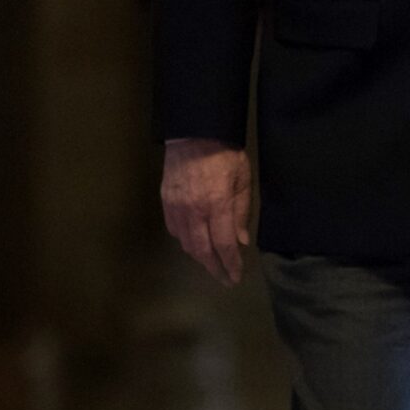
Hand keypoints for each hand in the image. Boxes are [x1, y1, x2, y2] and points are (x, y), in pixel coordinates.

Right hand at [161, 139, 252, 284]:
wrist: (193, 130)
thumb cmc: (225, 152)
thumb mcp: (243, 178)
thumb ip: (241, 211)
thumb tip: (241, 241)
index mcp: (217, 204)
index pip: (224, 245)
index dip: (230, 264)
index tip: (236, 277)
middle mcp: (194, 210)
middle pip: (202, 250)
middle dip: (214, 268)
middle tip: (224, 279)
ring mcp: (176, 206)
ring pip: (186, 243)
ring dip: (200, 256)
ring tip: (212, 263)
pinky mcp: (166, 201)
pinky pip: (174, 229)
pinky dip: (184, 240)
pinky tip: (193, 242)